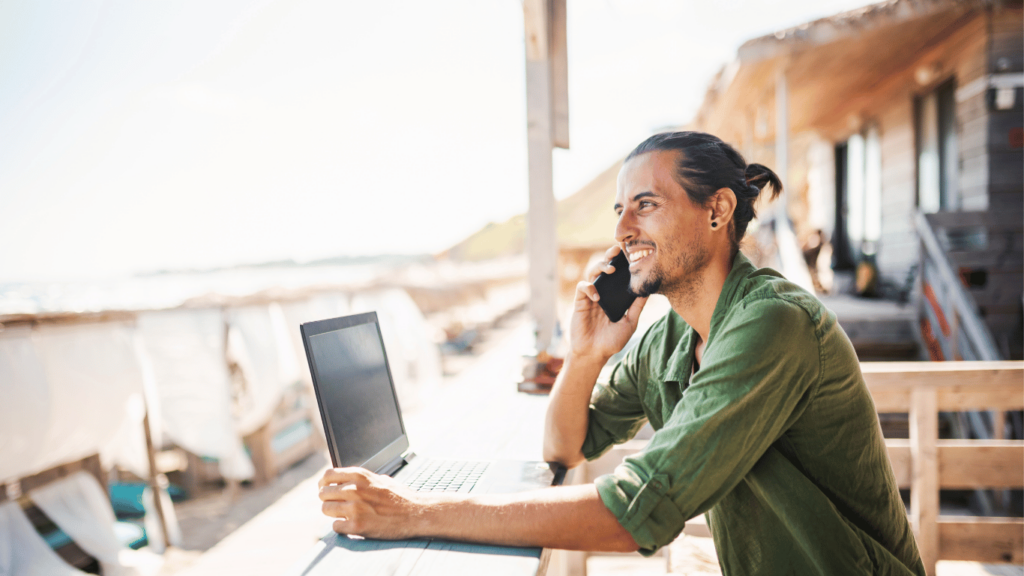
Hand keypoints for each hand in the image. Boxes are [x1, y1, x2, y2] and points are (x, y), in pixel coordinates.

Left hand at [318, 467, 431, 538]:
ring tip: (346, 515)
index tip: (326, 489)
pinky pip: (335, 526)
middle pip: (323, 493)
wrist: (415, 513)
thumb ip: (361, 479)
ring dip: (333, 513)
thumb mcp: (380, 479)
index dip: (324, 484)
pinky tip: (352, 525)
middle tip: (337, 505)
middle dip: (328, 500)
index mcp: (359, 476)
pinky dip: (342, 527)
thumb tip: (344, 480)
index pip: (327, 475)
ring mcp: (354, 508)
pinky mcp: (357, 525)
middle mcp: (354, 489)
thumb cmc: (399, 497)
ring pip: (326, 509)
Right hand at [570, 245, 646, 362]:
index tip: (630, 253)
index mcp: (614, 296)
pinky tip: (597, 296)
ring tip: (610, 269)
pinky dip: (589, 287)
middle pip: (604, 269)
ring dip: (600, 267)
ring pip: (592, 273)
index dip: (622, 263)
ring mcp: (590, 297)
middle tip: (617, 250)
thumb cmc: (612, 341)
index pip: (618, 275)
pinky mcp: (580, 302)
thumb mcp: (630, 323)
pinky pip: (582, 287)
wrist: (594, 354)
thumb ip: (637, 307)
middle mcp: (603, 293)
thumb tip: (648, 290)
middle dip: (609, 256)